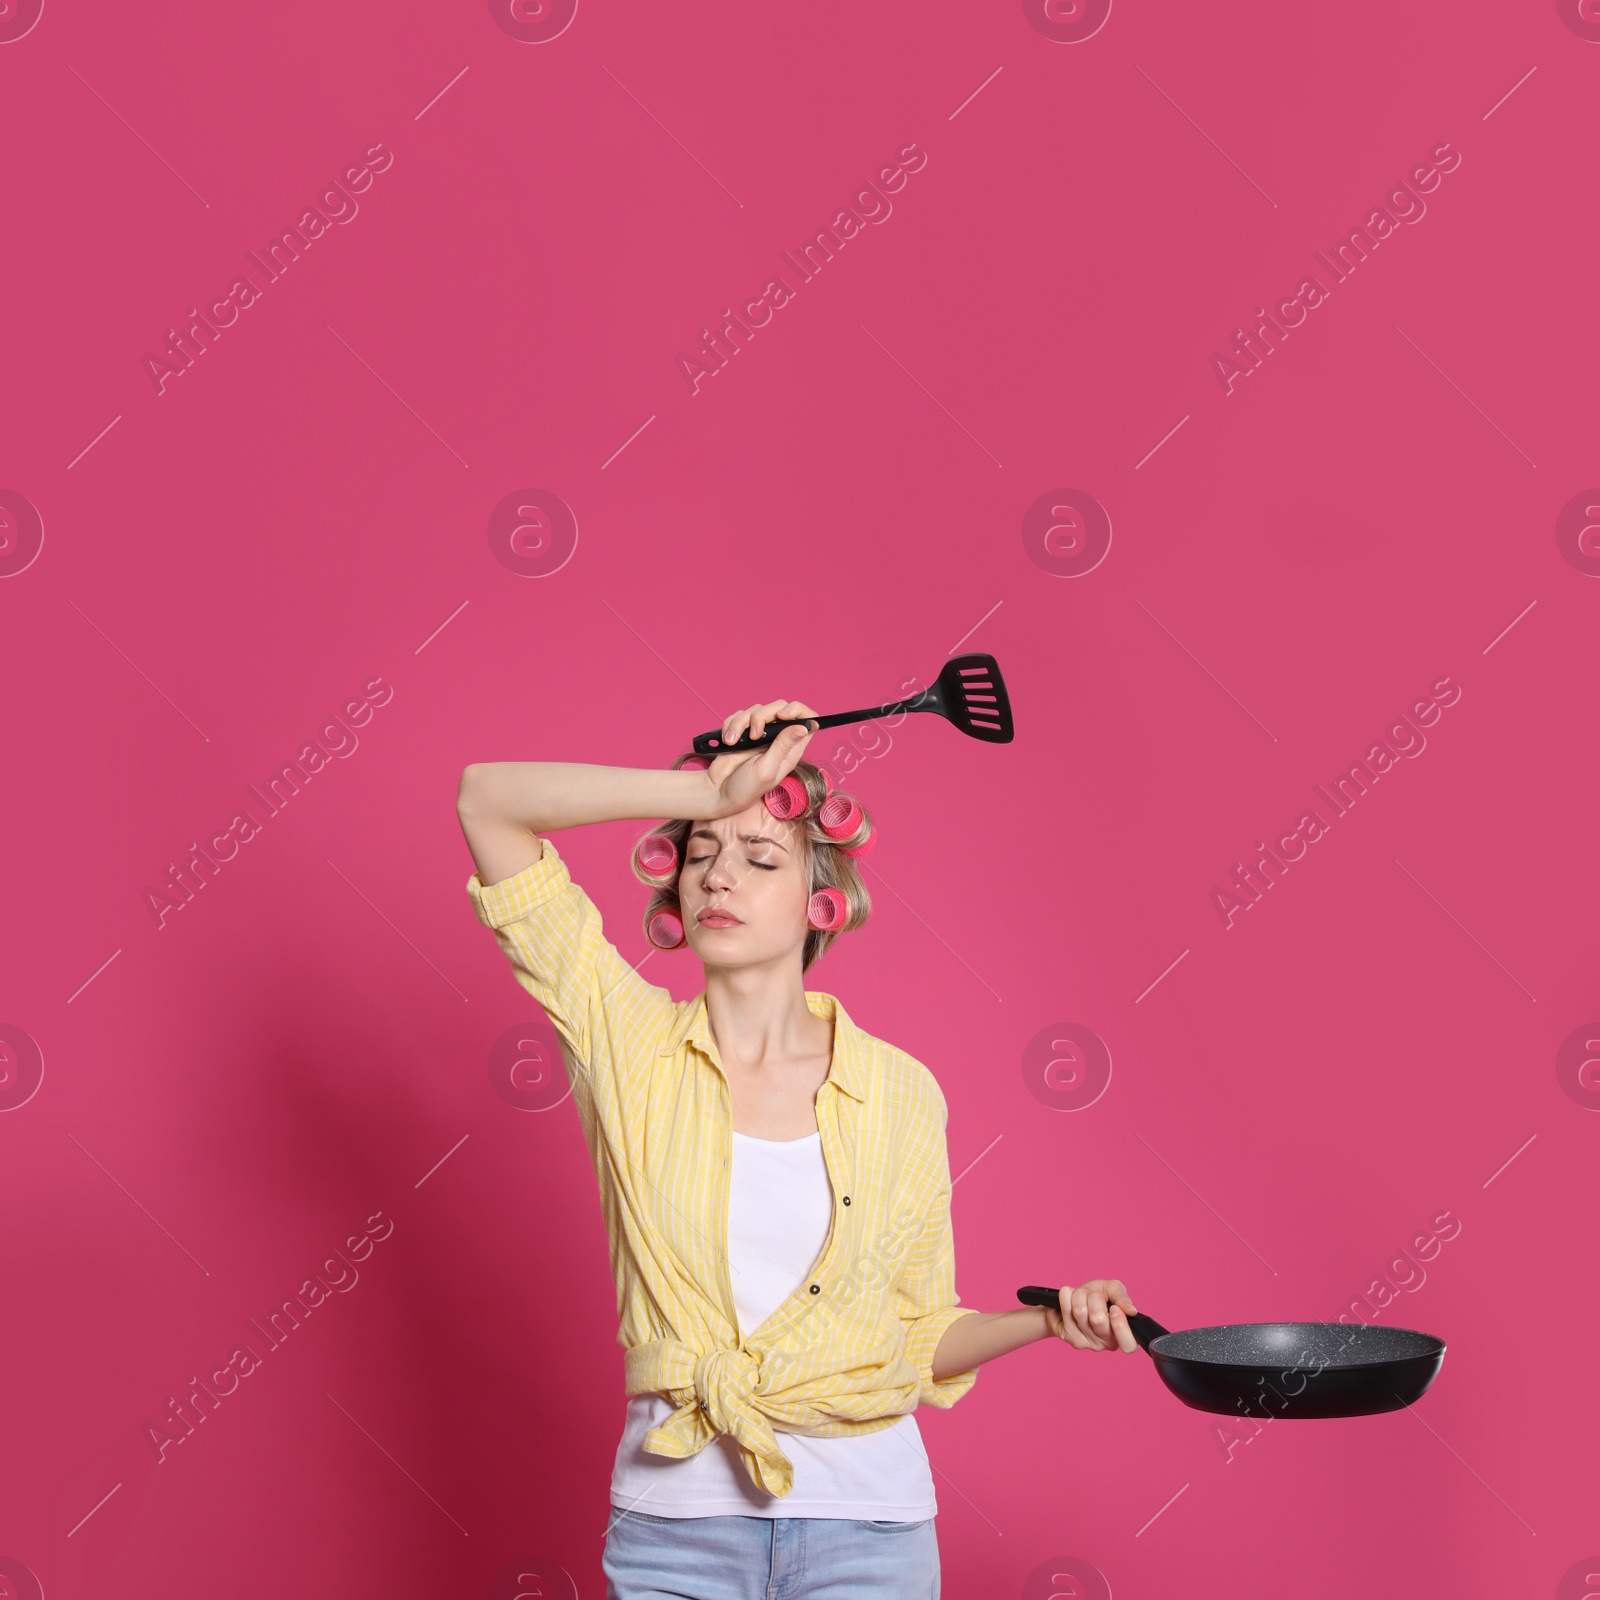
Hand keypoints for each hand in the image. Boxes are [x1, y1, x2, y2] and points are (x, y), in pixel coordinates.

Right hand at [703, 699, 818, 817]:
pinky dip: (730, 725)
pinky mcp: (742, 730)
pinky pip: (739, 715)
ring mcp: (759, 733)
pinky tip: (728, 741)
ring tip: (734, 743)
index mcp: (790, 749)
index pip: (807, 721)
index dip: (798, 711)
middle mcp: (777, 738)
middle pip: (779, 708)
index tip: (782, 715)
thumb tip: (803, 727)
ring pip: (757, 709)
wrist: (717, 791)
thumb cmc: (745, 788)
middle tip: (753, 735)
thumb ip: (783, 746)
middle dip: (764, 714)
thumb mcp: (766, 770)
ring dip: (741, 723)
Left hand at [1043, 1279, 1138, 1352]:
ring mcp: (1088, 1343)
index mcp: (1123, 1334)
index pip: (1128, 1345)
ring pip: (1080, 1312)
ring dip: (1080, 1295)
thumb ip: (1122, 1297)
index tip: (1114, 1308)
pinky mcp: (1071, 1338)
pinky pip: (1066, 1310)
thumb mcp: (1111, 1290)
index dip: (1120, 1326)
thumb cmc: (1095, 1297)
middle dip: (1094, 1298)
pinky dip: (1067, 1296)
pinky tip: (1070, 1299)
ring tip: (1082, 1296)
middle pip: (1098, 1319)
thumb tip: (1130, 1311)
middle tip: (1094, 1296)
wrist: (1071, 1299)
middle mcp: (1107, 1343)